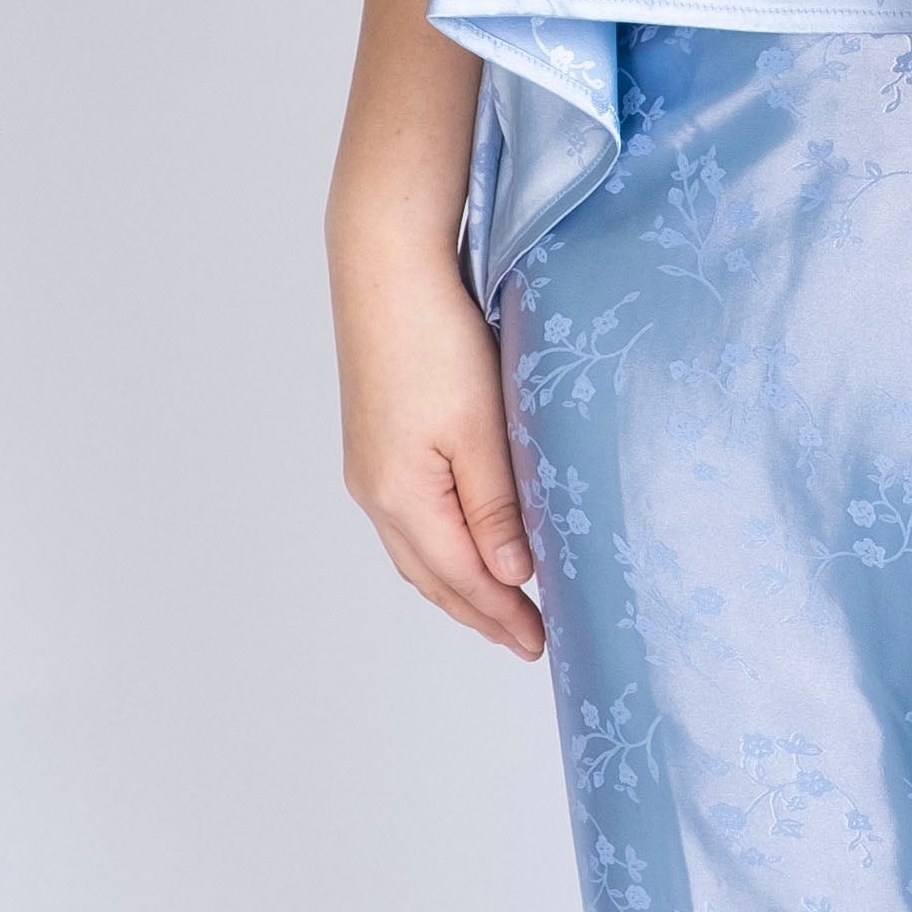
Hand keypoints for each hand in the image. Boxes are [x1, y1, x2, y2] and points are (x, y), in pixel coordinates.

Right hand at [330, 216, 543, 655]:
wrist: (385, 267)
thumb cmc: (435, 338)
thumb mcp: (481, 428)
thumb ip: (497, 507)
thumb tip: (513, 574)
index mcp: (403, 497)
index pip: (463, 578)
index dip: (502, 615)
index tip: (541, 644)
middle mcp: (376, 492)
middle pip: (433, 575)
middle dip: (479, 611)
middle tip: (525, 641)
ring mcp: (370, 469)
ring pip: (417, 551)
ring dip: (458, 584)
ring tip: (499, 606)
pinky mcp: (375, 444)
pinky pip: (410, 521)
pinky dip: (441, 548)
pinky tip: (463, 545)